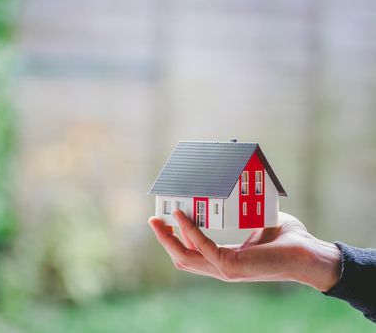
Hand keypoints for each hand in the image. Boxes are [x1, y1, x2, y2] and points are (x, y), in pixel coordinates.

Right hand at [148, 210, 340, 291]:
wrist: (310, 254)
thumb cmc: (288, 240)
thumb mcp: (257, 224)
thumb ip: (240, 216)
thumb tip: (230, 193)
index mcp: (226, 260)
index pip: (192, 254)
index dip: (176, 239)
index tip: (166, 220)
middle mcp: (222, 268)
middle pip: (181, 258)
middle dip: (164, 240)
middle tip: (154, 220)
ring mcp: (225, 270)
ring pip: (184, 257)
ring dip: (168, 238)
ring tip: (159, 220)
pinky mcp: (231, 265)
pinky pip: (202, 246)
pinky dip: (189, 230)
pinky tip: (182, 215)